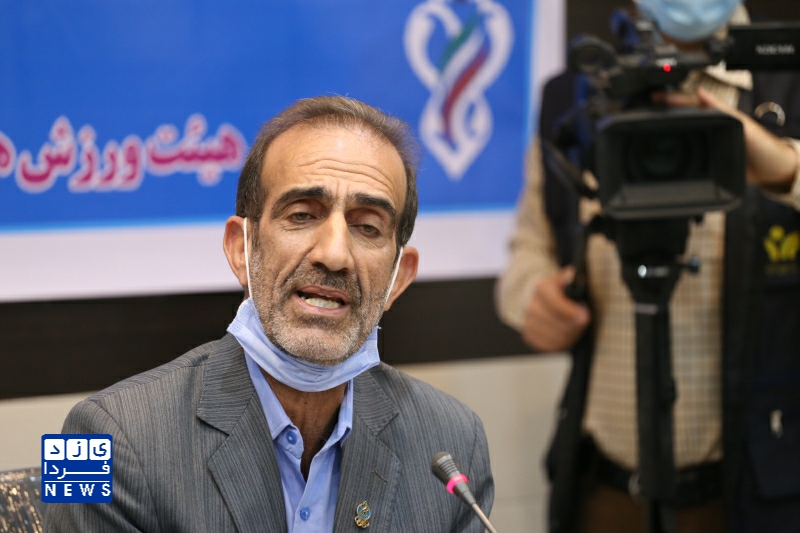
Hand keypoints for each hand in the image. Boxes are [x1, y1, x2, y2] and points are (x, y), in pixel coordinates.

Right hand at [522, 267, 590, 351]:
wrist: (542, 301)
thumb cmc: (559, 291)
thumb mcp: (567, 280)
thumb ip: (571, 278)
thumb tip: (572, 277)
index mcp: (541, 288)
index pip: (555, 302)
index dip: (571, 311)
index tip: (584, 315)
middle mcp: (531, 306)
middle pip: (557, 322)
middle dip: (574, 324)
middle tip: (584, 321)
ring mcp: (529, 322)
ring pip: (555, 336)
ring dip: (570, 334)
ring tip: (575, 327)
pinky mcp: (530, 336)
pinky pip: (549, 345)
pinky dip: (561, 343)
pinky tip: (566, 334)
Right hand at [653, 87, 797, 192]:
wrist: (770, 171)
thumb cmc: (762, 145)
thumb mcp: (742, 124)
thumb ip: (720, 110)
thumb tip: (701, 92)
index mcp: (715, 117)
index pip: (688, 105)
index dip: (670, 100)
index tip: (653, 96)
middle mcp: (707, 130)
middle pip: (679, 120)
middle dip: (660, 114)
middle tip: (641, 111)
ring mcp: (705, 146)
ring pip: (680, 137)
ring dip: (663, 133)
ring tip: (645, 128)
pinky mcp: (704, 162)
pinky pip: (684, 155)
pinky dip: (672, 152)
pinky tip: (662, 151)